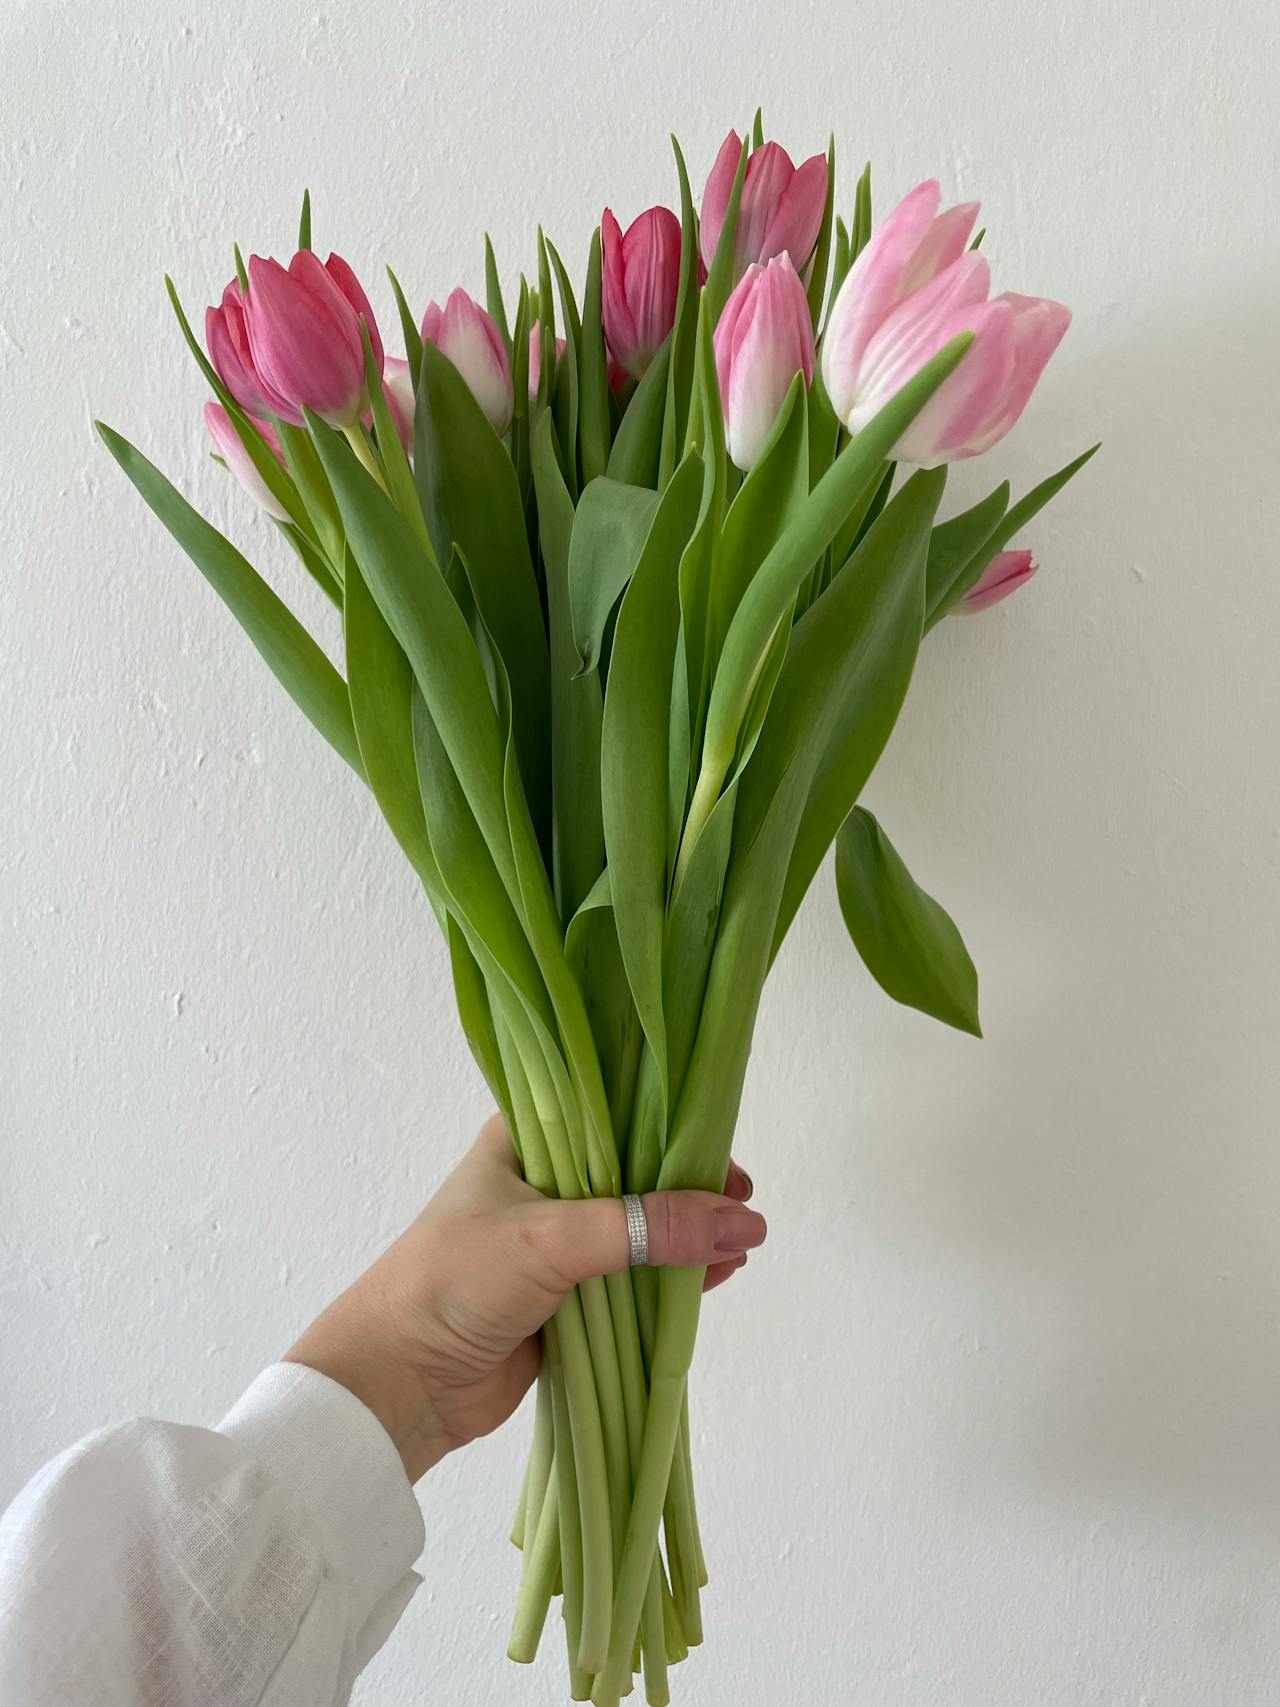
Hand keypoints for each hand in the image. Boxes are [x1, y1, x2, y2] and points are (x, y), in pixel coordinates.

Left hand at [284, 1116, 766, 1481]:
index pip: (612, 1112)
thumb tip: (743, 1221)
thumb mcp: (552, 1238)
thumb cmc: (453, 1283)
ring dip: (687, 1237)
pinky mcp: (566, 1301)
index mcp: (524, 1141)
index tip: (724, 1147)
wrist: (396, 1385)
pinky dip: (673, 1280)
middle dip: (690, 1187)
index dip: (670, 1126)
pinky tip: (716, 1277)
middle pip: (635, 1173)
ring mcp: (555, 1246)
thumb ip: (648, 1227)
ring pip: (639, 1230)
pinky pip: (633, 1281)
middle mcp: (542, 1185)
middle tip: (743, 1202)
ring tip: (742, 1243)